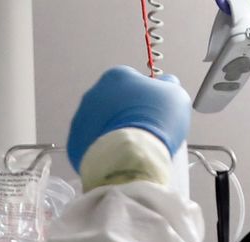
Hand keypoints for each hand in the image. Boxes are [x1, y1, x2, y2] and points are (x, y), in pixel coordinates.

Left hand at [67, 65, 191, 169]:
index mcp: (116, 76)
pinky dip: (101, 150)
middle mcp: (93, 92)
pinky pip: (90, 144)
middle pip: (112, 103)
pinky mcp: (74, 143)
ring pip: (99, 124)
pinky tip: (115, 158)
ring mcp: (80, 118)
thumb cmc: (156, 121)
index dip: (144, 98)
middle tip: (141, 132)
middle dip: (124, 115)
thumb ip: (169, 85)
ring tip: (128, 148)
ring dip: (111, 132)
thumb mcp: (175, 96)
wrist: (131, 156)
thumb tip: (166, 81)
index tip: (152, 114)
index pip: (131, 83)